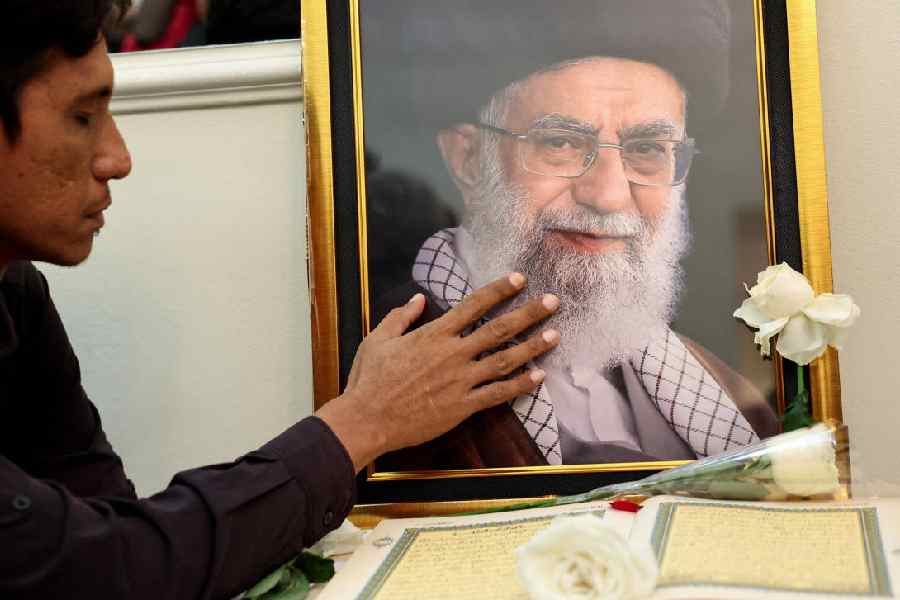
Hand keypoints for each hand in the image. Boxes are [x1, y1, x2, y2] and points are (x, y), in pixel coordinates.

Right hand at [316, 273, 559, 471]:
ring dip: (532, 347)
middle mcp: (453, 354)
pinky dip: (520, 385)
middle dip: (528, 313)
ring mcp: (460, 381)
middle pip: (498, 329)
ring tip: (555, 335)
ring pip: (504, 360)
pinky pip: (498, 394)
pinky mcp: (463, 406)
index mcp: (433, 334)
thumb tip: (417, 299)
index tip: (520, 279)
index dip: (499, 290)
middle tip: (553, 302)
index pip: (473, 305)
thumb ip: (400, 317)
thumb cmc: (369, 379)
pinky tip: (539, 376)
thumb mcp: (377, 340)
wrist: (367, 419)